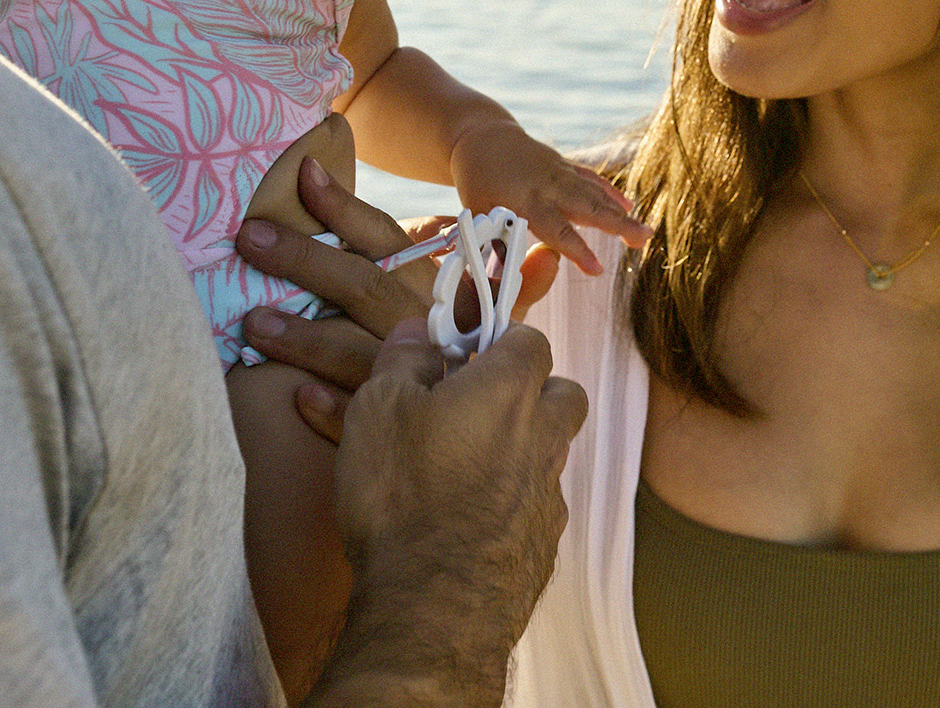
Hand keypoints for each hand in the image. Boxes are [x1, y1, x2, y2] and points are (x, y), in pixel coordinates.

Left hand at [238, 160, 559, 442]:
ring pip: (349, 353)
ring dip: (301, 338)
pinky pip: (358, 422)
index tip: (304, 174)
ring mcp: (404, 382)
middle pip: (359, 286)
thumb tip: (546, 251)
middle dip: (303, 259)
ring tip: (250, 325)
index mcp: (433, 296)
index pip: (386, 242)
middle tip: (249, 237)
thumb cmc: (481, 376)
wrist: (488, 460)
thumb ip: (515, 288)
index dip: (345, 208)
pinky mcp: (390, 434)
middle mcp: (418, 330)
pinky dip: (330, 412)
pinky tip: (298, 399)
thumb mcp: (500, 329)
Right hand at [307, 318, 585, 707]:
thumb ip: (404, 358)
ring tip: (464, 463)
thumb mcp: (378, 408)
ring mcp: (549, 493)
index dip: (498, 337)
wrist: (431, 608)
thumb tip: (421, 332)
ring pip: (552, 450)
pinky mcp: (544, 543)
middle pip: (561, 393)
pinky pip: (538, 503)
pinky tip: (470, 516)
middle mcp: (543, 437)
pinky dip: (513, 499)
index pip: (530, 338)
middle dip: (529, 389)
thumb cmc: (402, 497)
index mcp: (509, 391)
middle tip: (477, 404)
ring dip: (521, 445)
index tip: (463, 349)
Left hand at [449, 121, 649, 276]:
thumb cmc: (477, 180)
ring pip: (595, 193)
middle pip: (588, 207)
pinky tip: (629, 207)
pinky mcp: (564, 165)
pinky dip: (612, 192)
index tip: (597, 269)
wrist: (483, 137)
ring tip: (644, 234)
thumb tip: (503, 277)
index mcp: (526, 200)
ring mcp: (559, 172)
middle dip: (618, 225)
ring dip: (621, 213)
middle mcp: (548, 185)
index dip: (577, 251)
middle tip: (643, 240)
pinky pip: (592, 179)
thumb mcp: (476, 213)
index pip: (556, 230)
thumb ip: (493, 244)